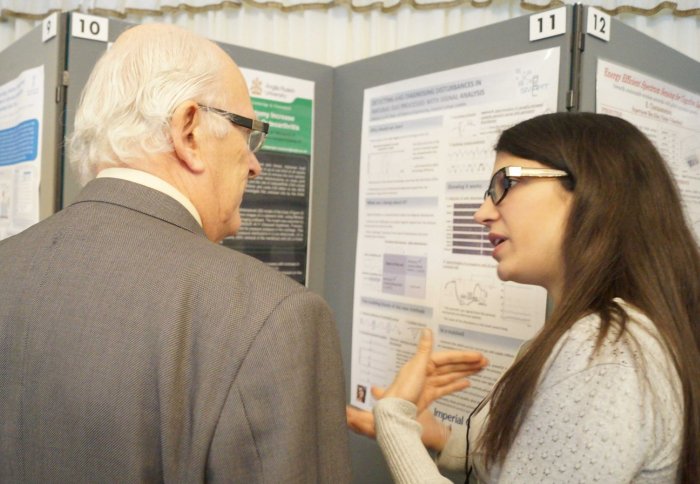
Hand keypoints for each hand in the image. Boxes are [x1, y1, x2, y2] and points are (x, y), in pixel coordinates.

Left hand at [346, 328, 486, 448]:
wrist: (396, 412)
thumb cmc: (404, 389)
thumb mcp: (416, 367)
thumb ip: (425, 349)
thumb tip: (426, 329)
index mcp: (423, 363)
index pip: (447, 357)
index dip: (463, 356)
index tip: (478, 356)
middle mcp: (426, 371)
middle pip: (450, 366)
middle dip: (467, 363)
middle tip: (485, 362)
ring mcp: (428, 384)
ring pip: (450, 376)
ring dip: (465, 372)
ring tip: (480, 369)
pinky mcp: (429, 396)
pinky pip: (445, 388)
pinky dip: (456, 385)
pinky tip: (467, 383)